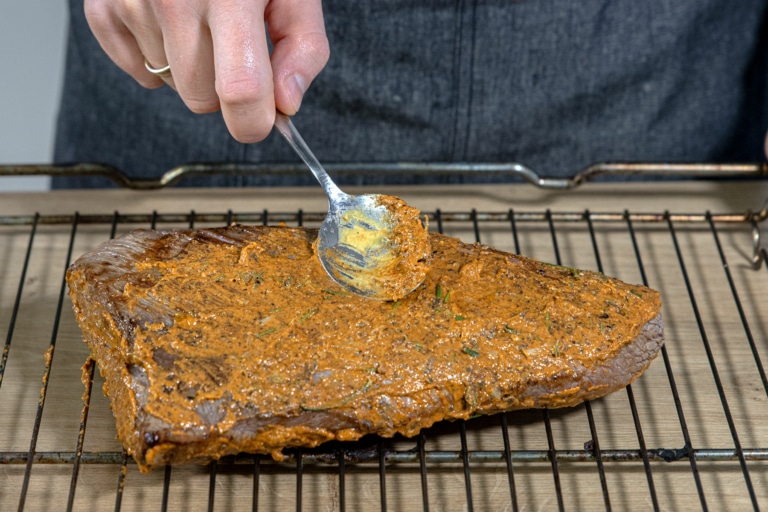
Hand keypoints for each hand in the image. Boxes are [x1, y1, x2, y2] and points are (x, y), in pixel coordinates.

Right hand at [84, 0, 329, 142]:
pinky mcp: (104, 5)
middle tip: (233, 46)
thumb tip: (285, 105)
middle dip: (223, 88)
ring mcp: (134, 1)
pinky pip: (137, 70)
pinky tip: (173, 25)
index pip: (240, 91)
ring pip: (171, 85)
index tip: (262, 120)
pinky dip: (158, 58)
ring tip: (202, 22)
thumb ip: (303, 50)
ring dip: (192, 68)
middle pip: (201, 99)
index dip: (254, 122)